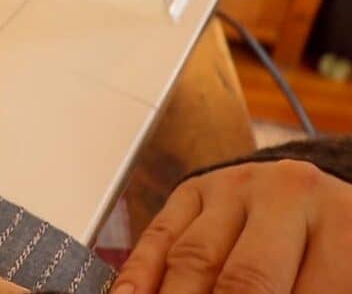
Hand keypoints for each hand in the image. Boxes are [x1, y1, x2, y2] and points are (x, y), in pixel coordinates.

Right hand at [114, 159, 351, 293]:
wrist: (316, 201)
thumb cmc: (334, 257)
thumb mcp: (341, 282)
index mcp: (345, 223)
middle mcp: (288, 194)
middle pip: (244, 281)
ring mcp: (235, 187)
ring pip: (191, 259)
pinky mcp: (194, 189)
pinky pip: (157, 237)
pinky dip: (137, 278)